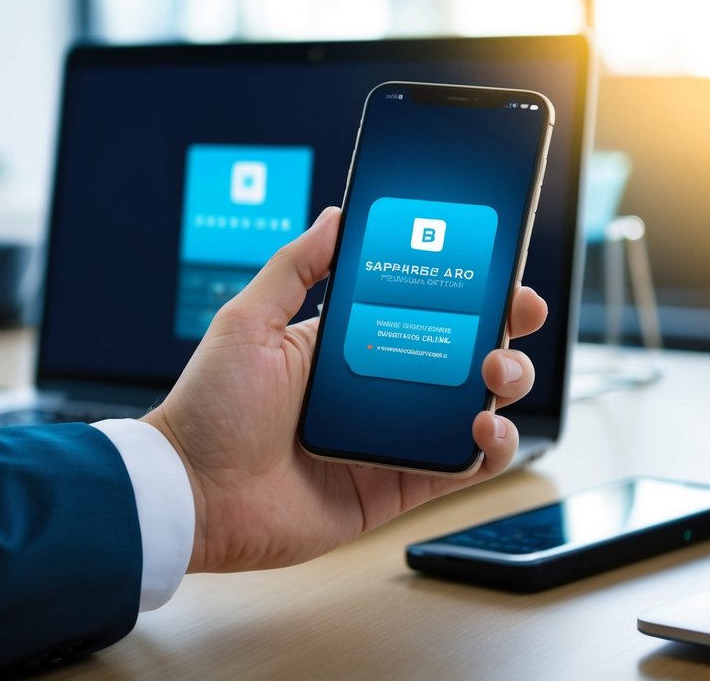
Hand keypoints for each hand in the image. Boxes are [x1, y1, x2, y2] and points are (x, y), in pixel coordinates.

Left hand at [143, 207, 547, 572]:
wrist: (194, 494)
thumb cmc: (210, 408)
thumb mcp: (247, 321)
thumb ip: (295, 267)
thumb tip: (336, 215)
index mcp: (350, 344)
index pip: (425, 308)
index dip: (470, 290)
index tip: (501, 269)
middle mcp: (380, 387)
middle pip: (465, 352)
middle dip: (504, 330)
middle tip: (515, 315)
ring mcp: (394, 437)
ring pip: (479, 405)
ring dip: (506, 383)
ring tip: (495, 371)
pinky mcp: (401, 485)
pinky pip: (465, 466)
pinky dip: (494, 447)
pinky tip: (486, 427)